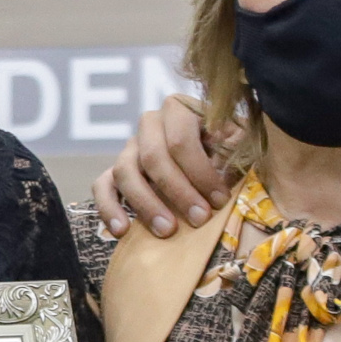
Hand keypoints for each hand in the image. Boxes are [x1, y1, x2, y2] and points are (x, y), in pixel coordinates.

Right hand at [90, 95, 234, 240]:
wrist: (211, 156)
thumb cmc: (228, 149)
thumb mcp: (238, 141)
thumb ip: (235, 148)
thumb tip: (227, 166)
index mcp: (179, 110)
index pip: (181, 139)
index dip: (200, 171)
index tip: (219, 200)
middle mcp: (149, 124)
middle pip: (153, 156)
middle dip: (178, 191)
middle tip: (198, 218)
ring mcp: (129, 148)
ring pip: (124, 171)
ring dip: (146, 204)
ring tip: (167, 231)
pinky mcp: (114, 171)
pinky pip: (102, 186)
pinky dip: (109, 208)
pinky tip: (121, 231)